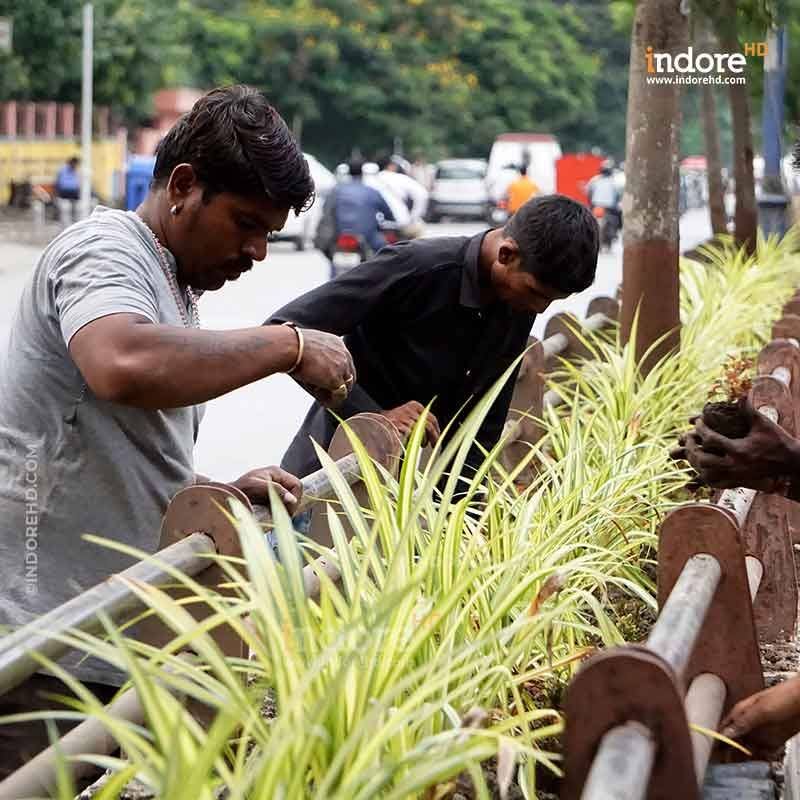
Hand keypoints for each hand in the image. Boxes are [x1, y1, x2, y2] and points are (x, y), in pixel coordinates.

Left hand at [231, 466, 302, 511]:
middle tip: (282, 515)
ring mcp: (275, 486)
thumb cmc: (239, 489)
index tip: (287, 510)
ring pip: (290, 499)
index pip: (296, 485)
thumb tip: (292, 499)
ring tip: (275, 515)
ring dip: (285, 508)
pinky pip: (283, 503)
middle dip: (291, 504)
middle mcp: (277, 478)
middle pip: (295, 492)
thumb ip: (276, 491)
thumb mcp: (257, 488)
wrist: (226, 496)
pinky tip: (272, 514)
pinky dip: (280, 510)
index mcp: (276, 472)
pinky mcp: (271, 496)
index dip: (295, 498)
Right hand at [291, 328, 355, 407]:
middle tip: (327, 392)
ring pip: (346, 386)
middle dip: (340, 385)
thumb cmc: (293, 345)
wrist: (290, 346)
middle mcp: (344, 354)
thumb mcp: (311, 346)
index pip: (345, 362)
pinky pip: (340, 395)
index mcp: (337, 343)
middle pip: (349, 375)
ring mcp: (341, 367)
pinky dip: (333, 400)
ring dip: (336, 393)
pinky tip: (324, 402)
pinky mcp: (335, 379)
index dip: (338, 373)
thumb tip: (315, 371)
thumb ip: (318, 356)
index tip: (328, 380)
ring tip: (324, 398)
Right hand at [381, 401, 440, 444]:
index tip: (438, 437)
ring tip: (422, 445)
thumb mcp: (407, 417)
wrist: (376, 425)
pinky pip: (411, 435)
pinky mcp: (399, 425)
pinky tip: (412, 445)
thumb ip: (419, 421)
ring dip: (423, 440)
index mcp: (414, 405)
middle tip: (434, 444)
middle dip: (434, 436)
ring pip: (421, 431)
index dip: (436, 430)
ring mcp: (404, 417)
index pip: (432, 418)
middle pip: (429, 424)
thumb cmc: (392, 423)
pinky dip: (414, 441)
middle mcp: (410, 409)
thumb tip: (433, 432)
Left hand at [669, 398, 799, 490]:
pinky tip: (701, 466)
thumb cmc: (778, 440)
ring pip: (706, 474)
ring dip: (695, 463)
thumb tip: (741, 392)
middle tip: (689, 437)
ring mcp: (735, 476)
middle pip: (703, 460)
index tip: (697, 422)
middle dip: (692, 448)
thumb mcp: (763, 423)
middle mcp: (735, 465)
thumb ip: (748, 409)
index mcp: (739, 450)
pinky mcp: (738, 482)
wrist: (792, 462)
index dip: (700, 429)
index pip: (710, 439)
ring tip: (692, 451)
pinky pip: (714, 483)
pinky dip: (705, 476)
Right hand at [720, 677, 799, 756]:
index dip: (717, 739)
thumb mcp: (760, 710)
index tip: (712, 752)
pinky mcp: (775, 739)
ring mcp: (762, 731)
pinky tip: (759, 763)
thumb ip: (743, 722)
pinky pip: (765, 752)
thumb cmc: (785, 696)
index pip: (724, 728)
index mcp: (741, 711)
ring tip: (739, 767)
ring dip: (744, 757)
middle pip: (735, 740)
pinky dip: (761, 758)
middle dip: (729, 751)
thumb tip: (726, 733)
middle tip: (724, 764)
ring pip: (748, 748)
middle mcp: (749, 722)